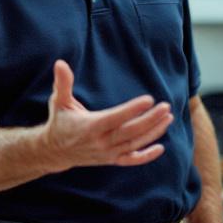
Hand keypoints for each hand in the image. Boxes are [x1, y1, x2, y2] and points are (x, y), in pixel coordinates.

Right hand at [43, 60, 172, 170]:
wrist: (54, 151)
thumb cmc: (60, 121)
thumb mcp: (59, 101)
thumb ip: (62, 83)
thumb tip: (60, 63)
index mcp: (90, 126)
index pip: (116, 118)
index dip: (132, 110)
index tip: (149, 99)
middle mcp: (101, 142)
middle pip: (130, 131)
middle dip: (150, 120)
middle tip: (166, 107)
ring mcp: (107, 153)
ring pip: (134, 144)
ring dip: (153, 132)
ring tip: (168, 118)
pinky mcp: (110, 160)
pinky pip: (131, 160)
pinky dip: (146, 156)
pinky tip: (160, 147)